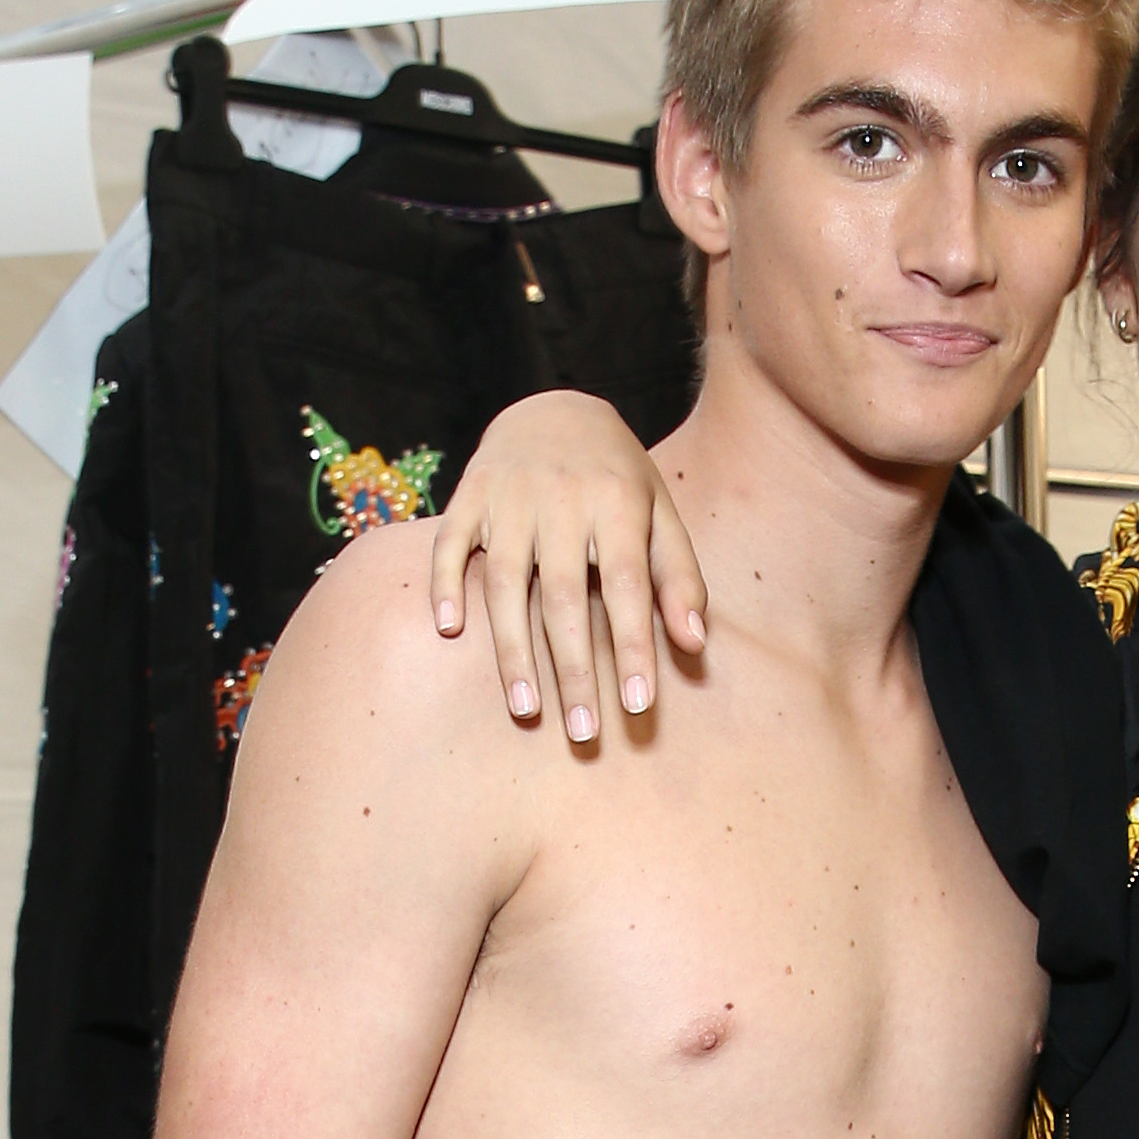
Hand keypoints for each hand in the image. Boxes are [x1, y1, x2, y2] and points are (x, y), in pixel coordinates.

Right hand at [425, 393, 707, 742]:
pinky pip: (449, 542)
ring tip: (525, 711)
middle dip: (575, 670)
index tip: (639, 706)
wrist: (553, 405)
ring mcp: (509, 494)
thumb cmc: (616, 478)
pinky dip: (445, 584)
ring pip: (505, 581)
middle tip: (583, 733)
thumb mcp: (659, 514)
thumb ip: (679, 576)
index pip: (627, 586)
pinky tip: (449, 631)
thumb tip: (694, 644)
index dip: (634, 647)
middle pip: (565, 597)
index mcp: (617, 502)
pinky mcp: (468, 492)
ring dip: (512, 650)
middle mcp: (562, 496)